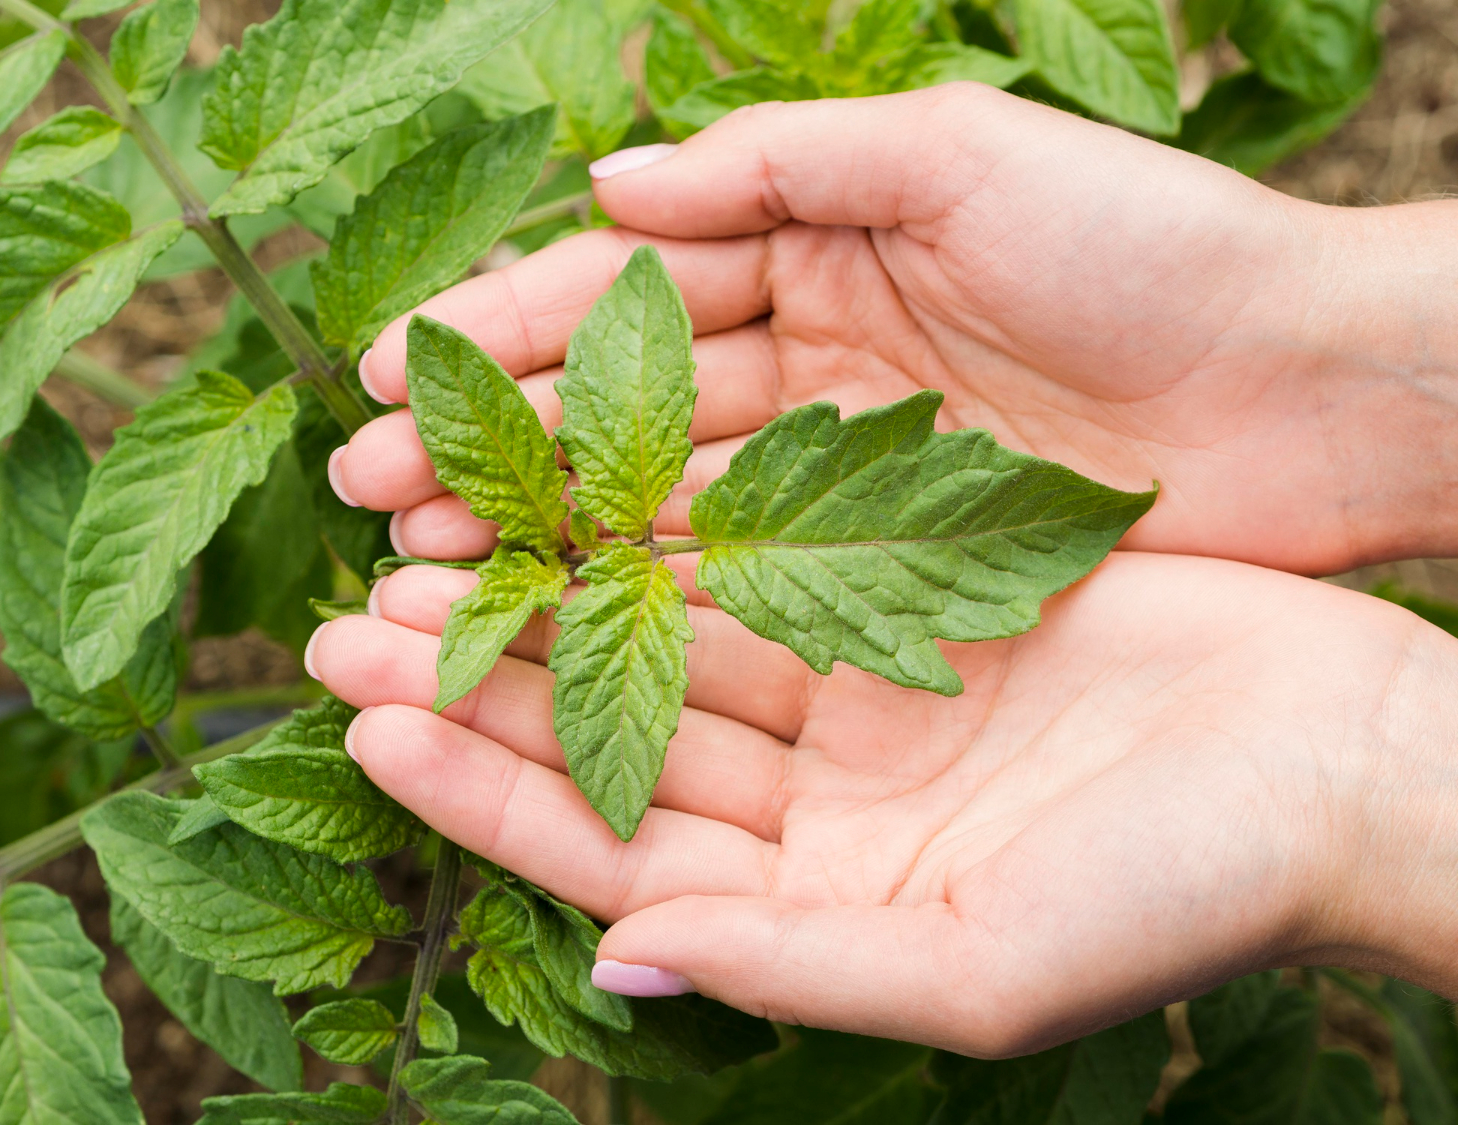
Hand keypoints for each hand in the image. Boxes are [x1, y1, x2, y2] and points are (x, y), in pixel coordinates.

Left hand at [306, 552, 1457, 1053]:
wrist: (1337, 758)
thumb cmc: (1185, 887)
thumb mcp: (983, 964)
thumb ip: (795, 970)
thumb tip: (626, 969)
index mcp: (812, 901)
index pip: (607, 850)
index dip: (484, 788)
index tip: (373, 722)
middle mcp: (815, 801)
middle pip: (609, 732)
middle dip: (484, 673)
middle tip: (354, 612)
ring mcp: (857, 698)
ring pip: (663, 638)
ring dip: (557, 590)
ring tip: (433, 537)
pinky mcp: (907, 607)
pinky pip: (757, 563)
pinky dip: (672, 529)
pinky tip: (587, 489)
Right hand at [341, 83, 1457, 576]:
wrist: (1310, 394)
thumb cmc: (1150, 251)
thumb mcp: (964, 153)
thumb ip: (786, 159)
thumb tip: (609, 181)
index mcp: (819, 252)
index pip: (626, 294)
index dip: (507, 331)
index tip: (388, 372)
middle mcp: (814, 368)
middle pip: (618, 413)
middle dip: (492, 449)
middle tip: (368, 496)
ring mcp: (847, 477)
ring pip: (663, 508)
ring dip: (543, 537)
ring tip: (424, 569)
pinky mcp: (893, 573)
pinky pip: (746, 586)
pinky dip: (650, 601)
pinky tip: (556, 624)